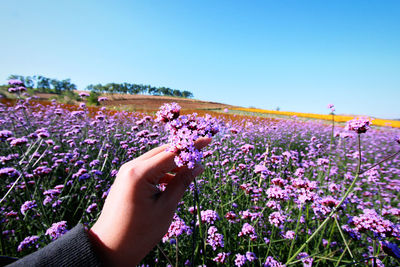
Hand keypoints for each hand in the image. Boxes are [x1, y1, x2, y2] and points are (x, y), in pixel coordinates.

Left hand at [89, 137, 211, 265]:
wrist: (110, 248)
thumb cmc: (139, 232)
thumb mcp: (165, 207)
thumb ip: (182, 182)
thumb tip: (198, 166)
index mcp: (139, 173)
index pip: (172, 153)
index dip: (192, 146)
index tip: (208, 140)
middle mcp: (131, 167)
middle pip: (163, 152)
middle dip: (183, 152)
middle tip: (203, 154)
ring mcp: (126, 172)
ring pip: (156, 159)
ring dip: (174, 162)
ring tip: (192, 170)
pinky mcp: (126, 179)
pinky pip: (148, 169)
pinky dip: (163, 171)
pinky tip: (175, 180)